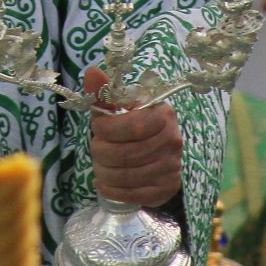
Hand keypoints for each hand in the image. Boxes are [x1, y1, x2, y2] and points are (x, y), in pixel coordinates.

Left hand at [84, 66, 182, 207]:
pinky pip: (133, 195)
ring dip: (104, 173)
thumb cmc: (133, 125)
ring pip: (126, 176)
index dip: (105, 130)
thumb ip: (104, 93)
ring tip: (99, 167)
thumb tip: (92, 71)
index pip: (129, 126)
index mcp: (163, 115)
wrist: (158, 151)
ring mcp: (172, 166)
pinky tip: (104, 183)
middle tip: (95, 150)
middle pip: (124, 154)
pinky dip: (112, 190)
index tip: (97, 128)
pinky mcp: (168, 188)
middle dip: (100, 153)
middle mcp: (173, 140)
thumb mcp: (119, 108)